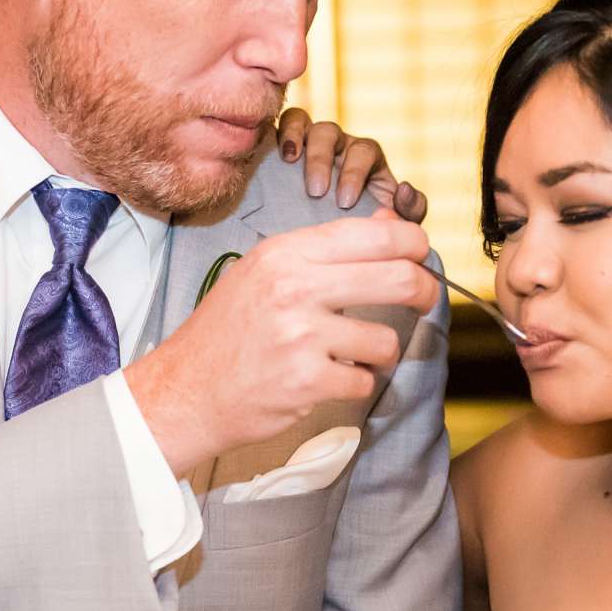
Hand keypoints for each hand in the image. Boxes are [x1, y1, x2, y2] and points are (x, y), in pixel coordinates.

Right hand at [124, 206, 436, 474]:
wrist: (186, 389)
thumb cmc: (230, 329)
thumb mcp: (268, 271)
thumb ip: (330, 248)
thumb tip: (392, 221)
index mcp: (286, 253)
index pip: (375, 236)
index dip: (413, 243)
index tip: (421, 255)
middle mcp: (294, 287)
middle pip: (398, 278)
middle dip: (425, 289)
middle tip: (426, 298)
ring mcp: (301, 336)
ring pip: (386, 340)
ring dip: (381, 352)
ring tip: (355, 354)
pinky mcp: (306, 382)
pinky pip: (363, 381)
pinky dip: (354, 384)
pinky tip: (328, 379)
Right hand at [276, 107, 428, 221]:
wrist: (333, 239)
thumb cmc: (365, 226)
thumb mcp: (394, 223)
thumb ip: (411, 209)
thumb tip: (404, 188)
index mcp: (367, 158)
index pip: (364, 151)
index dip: (355, 172)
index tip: (345, 202)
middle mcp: (339, 145)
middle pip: (330, 133)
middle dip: (323, 159)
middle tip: (316, 191)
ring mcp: (310, 142)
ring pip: (304, 122)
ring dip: (298, 140)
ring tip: (290, 163)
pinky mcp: (287, 147)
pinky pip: (282, 124)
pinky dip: (280, 132)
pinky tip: (278, 154)